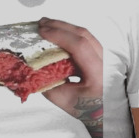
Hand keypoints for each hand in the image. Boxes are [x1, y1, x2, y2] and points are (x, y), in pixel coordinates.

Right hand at [37, 18, 102, 137]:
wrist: (106, 114)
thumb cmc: (87, 110)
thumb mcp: (64, 100)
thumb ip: (47, 84)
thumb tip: (32, 67)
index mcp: (98, 74)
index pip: (79, 46)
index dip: (59, 35)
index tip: (42, 31)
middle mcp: (105, 62)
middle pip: (83, 35)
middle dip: (60, 26)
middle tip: (41, 23)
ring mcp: (105, 57)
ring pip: (86, 34)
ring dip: (65, 27)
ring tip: (47, 25)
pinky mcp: (101, 56)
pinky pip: (86, 39)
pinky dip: (71, 34)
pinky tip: (59, 33)